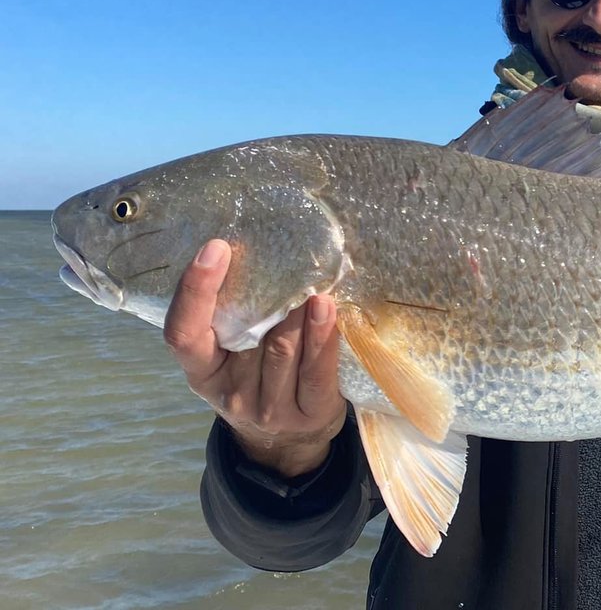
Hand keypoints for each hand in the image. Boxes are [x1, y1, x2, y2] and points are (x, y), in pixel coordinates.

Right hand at [163, 239, 346, 476]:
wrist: (286, 443)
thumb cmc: (258, 378)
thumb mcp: (232, 356)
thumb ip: (235, 317)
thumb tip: (255, 249)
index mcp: (201, 372)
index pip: (183, 333)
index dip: (194, 291)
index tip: (214, 248)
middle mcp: (230, 393)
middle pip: (247, 335)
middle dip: (265, 292)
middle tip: (284, 252)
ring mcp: (269, 408)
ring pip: (283, 349)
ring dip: (298, 310)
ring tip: (311, 278)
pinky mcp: (309, 414)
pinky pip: (316, 370)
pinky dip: (322, 335)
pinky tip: (326, 307)